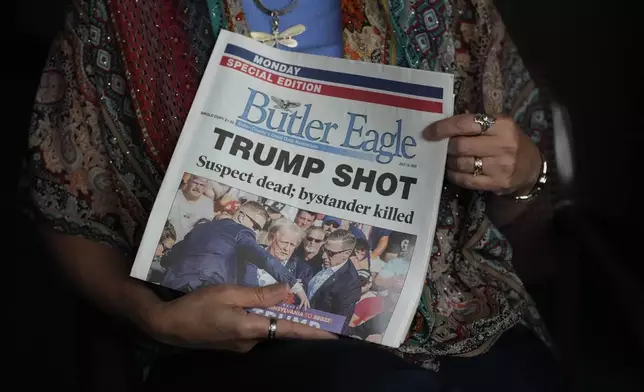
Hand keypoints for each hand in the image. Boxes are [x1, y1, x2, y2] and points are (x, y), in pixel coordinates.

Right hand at [150, 283, 334, 352]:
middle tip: (313, 306)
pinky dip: (261, 317)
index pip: (290, 330)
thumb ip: (259, 294)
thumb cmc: (197, 306)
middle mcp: (250, 342)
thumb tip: (287, 290)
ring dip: (275, 315)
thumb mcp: (228, 293)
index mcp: (251, 329)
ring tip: (285, 299)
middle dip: (295, 318)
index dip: (313, 331)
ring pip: (266, 327)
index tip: (334, 333)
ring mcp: (241, 344)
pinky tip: (257, 305)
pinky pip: (254, 328)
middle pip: (279, 328)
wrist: (167, 325)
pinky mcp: (232, 342)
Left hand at [424, 114, 541, 194]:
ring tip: (448, 158)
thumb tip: (443, 123)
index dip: (443, 128)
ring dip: (449, 161)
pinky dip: (454, 175)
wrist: (531, 168)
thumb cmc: (509, 142)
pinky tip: (453, 170)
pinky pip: (466, 180)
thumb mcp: (499, 126)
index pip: (465, 123)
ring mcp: (501, 166)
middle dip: (446, 147)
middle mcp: (503, 144)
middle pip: (460, 145)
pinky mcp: (497, 183)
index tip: (428, 133)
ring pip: (461, 163)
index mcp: (502, 124)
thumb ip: (474, 122)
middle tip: (441, 147)